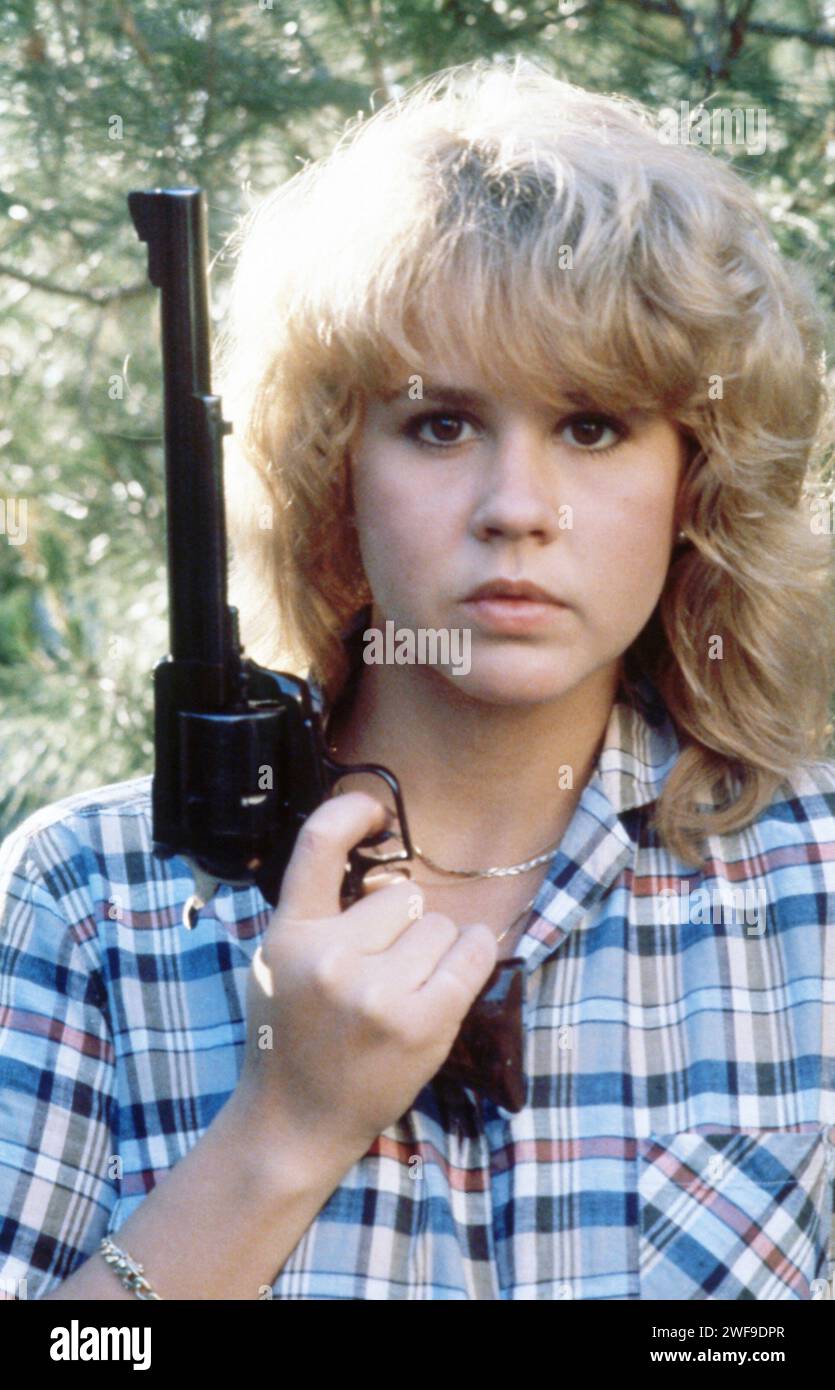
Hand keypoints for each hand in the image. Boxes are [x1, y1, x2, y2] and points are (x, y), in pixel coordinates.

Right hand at [236, 791, 497, 1158]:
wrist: (296, 1121)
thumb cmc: (292, 1036)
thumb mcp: (280, 962)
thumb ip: (317, 915)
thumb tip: (381, 862)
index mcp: (290, 935)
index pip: (317, 843)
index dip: (351, 811)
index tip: (376, 812)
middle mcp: (331, 957)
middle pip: (405, 895)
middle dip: (405, 923)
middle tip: (385, 964)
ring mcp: (377, 993)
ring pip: (441, 925)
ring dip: (436, 948)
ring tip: (408, 985)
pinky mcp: (421, 1023)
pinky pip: (471, 953)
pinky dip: (474, 954)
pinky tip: (461, 966)